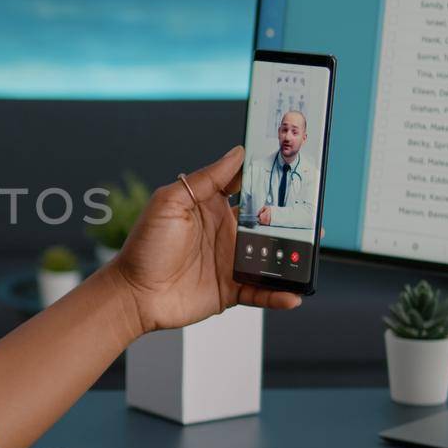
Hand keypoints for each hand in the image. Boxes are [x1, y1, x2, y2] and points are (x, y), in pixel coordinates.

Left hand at [109, 145, 300, 334]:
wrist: (133, 294)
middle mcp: (224, 233)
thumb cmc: (145, 245)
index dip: (267, 177)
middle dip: (290, 218)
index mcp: (211, 207)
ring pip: (270, 256)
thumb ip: (206, 179)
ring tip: (311, 253)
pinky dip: (279, 294)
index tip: (293, 165)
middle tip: (314, 213)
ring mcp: (229, 262)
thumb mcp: (170, 202)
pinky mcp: (231, 290)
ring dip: (291, 256)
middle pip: (266, 222)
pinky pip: (261, 291)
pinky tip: (293, 294)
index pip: (246, 187)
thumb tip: (236, 152)